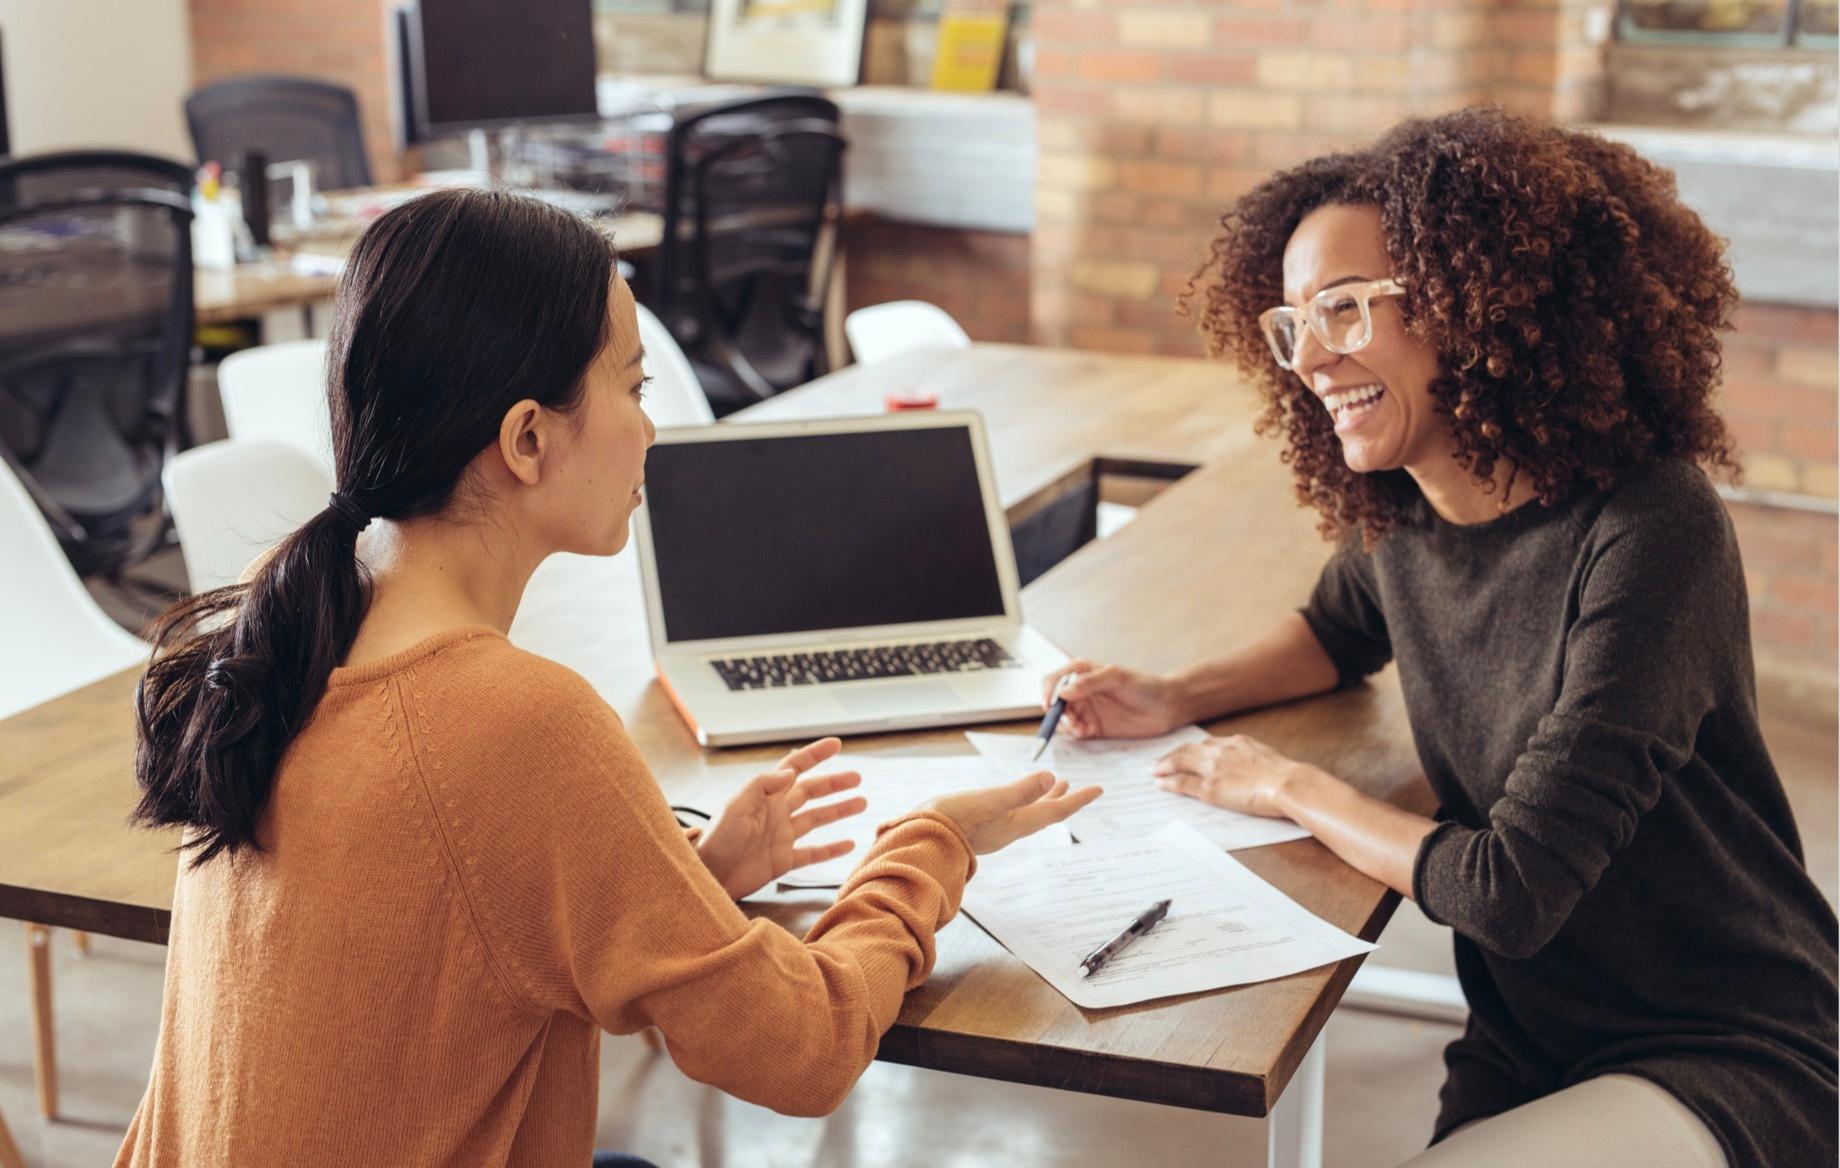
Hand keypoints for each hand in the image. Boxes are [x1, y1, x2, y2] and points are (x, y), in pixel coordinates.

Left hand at [697, 738, 867, 899]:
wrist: (709, 875)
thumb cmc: (717, 839)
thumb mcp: (736, 807)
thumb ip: (762, 786)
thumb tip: (790, 771)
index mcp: (765, 795)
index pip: (795, 767)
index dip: (815, 755)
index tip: (836, 744)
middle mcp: (776, 812)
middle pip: (811, 792)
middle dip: (834, 784)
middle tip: (857, 777)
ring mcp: (781, 836)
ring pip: (817, 819)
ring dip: (838, 810)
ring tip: (861, 803)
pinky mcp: (783, 860)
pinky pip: (813, 853)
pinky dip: (831, 849)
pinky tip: (848, 844)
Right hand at [924, 771, 1101, 853]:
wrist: (919, 843)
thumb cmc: (951, 823)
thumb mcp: (988, 801)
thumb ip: (1019, 791)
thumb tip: (1049, 776)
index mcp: (1017, 822)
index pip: (1056, 810)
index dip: (1079, 799)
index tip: (1099, 789)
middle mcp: (1009, 829)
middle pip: (1044, 813)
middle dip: (1062, 799)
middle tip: (1076, 788)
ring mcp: (994, 830)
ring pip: (1027, 813)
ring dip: (1042, 799)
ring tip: (1051, 786)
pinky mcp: (978, 828)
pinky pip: (1010, 814)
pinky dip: (1020, 802)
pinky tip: (1011, 800)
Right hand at [1040, 659, 1183, 739]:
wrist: (1167, 707)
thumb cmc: (1145, 685)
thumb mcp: (1118, 677)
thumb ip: (1090, 682)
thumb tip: (1063, 692)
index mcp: (1082, 672)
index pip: (1054, 680)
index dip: (1047, 692)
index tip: (1049, 705)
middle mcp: (1081, 691)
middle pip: (1055, 703)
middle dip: (1057, 713)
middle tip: (1069, 721)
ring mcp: (1087, 710)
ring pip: (1064, 719)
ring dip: (1067, 725)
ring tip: (1081, 728)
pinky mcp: (1094, 727)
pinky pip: (1076, 733)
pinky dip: (1076, 734)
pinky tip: (1087, 732)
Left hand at [1152, 734, 1310, 817]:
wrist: (1288, 783)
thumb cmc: (1285, 776)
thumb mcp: (1267, 758)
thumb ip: (1253, 758)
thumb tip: (1252, 766)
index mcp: (1236, 742)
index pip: (1207, 744)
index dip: (1193, 750)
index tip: (1186, 753)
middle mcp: (1221, 751)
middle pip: (1189, 750)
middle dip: (1173, 755)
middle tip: (1160, 761)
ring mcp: (1214, 769)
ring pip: (1181, 763)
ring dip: (1165, 766)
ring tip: (1154, 770)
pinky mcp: (1210, 788)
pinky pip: (1183, 783)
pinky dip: (1170, 783)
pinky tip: (1161, 784)